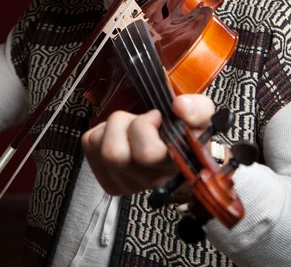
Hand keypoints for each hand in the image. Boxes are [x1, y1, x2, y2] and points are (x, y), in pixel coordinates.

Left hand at [82, 94, 214, 195]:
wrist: (174, 147)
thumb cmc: (185, 132)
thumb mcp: (200, 116)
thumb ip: (198, 108)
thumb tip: (179, 106)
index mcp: (172, 166)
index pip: (146, 154)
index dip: (145, 127)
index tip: (158, 116)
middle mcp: (149, 181)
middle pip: (115, 153)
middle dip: (127, 124)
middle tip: (144, 119)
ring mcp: (126, 184)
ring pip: (102, 149)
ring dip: (115, 128)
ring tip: (132, 126)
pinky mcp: (107, 179)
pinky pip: (91, 146)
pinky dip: (102, 132)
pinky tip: (120, 135)